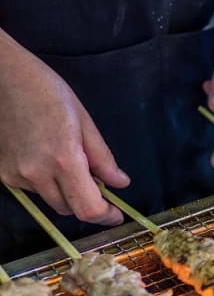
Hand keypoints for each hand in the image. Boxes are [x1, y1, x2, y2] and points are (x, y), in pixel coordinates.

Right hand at [0, 32, 128, 224]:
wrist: (3, 79)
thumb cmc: (47, 92)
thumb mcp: (85, 122)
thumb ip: (103, 158)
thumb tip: (120, 183)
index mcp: (64, 159)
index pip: (88, 208)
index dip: (106, 217)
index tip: (116, 214)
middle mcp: (37, 173)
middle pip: (71, 209)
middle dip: (89, 203)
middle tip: (99, 184)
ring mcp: (16, 175)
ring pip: (52, 201)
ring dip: (68, 192)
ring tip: (69, 161)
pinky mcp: (4, 174)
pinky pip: (34, 190)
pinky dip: (47, 183)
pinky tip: (46, 157)